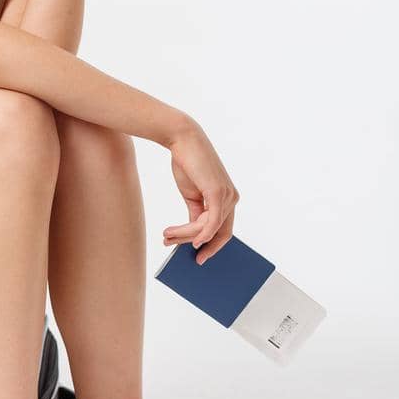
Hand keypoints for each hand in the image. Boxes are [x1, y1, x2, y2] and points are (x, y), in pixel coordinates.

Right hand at [163, 120, 238, 264]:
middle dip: (198, 245)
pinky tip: (188, 240)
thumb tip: (193, 235)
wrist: (182, 140)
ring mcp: (227, 196)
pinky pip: (211, 222)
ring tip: (166, 236)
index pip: (223, 230)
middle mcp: (232, 199)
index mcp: (228, 199)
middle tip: (180, 251)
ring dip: (186, 235)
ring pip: (209, 228)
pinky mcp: (218, 193)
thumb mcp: (191, 194)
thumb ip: (196, 213)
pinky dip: (200, 233)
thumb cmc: (187, 164)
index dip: (212, 246)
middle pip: (218, 233)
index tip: (199, 257)